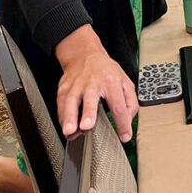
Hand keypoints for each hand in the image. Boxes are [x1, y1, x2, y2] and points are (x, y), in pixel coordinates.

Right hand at [54, 25, 136, 141]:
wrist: (85, 55)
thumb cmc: (106, 71)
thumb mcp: (125, 82)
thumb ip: (131, 102)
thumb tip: (128, 121)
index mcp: (112, 82)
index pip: (119, 105)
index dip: (122, 123)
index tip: (124, 136)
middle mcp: (93, 83)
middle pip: (90, 99)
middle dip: (88, 113)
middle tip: (86, 126)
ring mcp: (76, 85)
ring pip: (71, 101)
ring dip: (69, 117)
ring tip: (69, 131)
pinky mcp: (63, 88)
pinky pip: (61, 104)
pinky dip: (62, 117)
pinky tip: (65, 126)